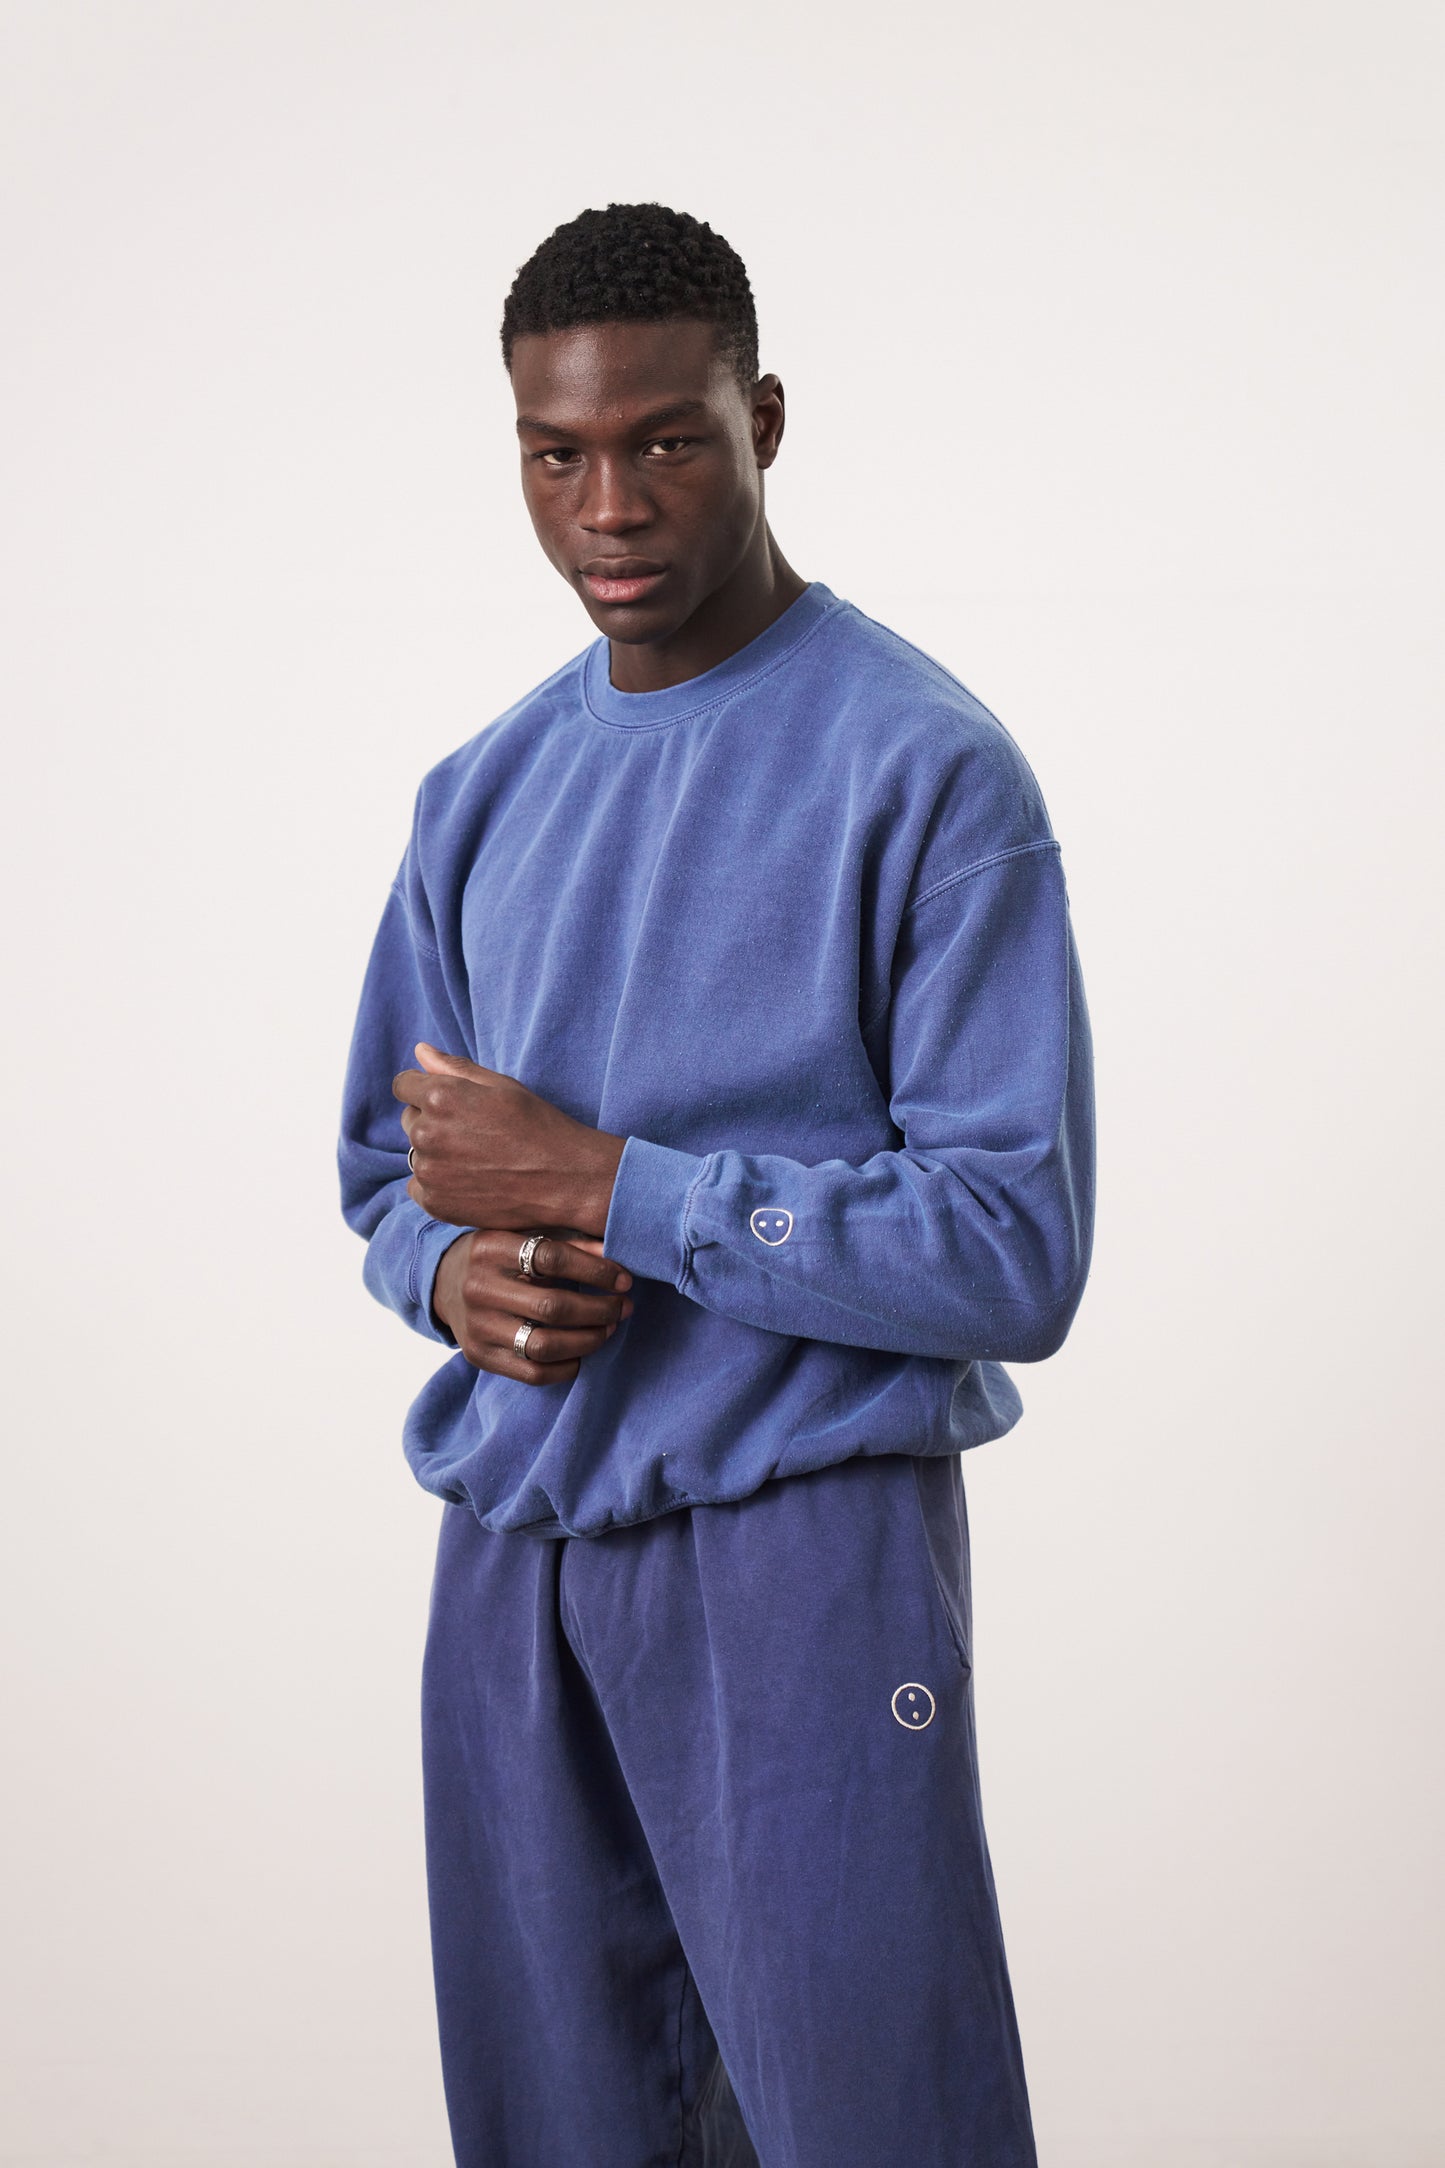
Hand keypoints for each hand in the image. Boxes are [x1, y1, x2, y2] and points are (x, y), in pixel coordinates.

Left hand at [394, 1044, 625, 1237]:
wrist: (564, 1180)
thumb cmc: (537, 1126)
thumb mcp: (501, 1086)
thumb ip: (454, 1068)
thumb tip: (419, 1051)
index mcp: (440, 1096)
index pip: (403, 1085)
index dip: (425, 1090)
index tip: (451, 1102)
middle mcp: (426, 1133)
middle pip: (409, 1119)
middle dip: (432, 1121)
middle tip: (474, 1133)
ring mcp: (429, 1171)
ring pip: (416, 1154)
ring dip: (436, 1154)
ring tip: (477, 1159)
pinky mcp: (435, 1202)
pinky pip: (420, 1186)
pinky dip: (438, 1184)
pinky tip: (471, 1181)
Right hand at [432, 1229, 633, 1385]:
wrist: (442, 1283)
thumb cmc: (499, 1255)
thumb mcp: (522, 1236)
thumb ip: (567, 1242)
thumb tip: (615, 1256)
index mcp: (489, 1247)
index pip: (551, 1257)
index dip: (595, 1270)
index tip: (624, 1280)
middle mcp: (478, 1288)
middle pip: (552, 1307)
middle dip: (599, 1310)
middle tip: (623, 1307)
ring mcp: (476, 1327)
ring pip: (544, 1345)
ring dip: (588, 1340)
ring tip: (608, 1328)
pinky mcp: (479, 1357)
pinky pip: (533, 1373)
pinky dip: (567, 1366)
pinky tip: (582, 1352)